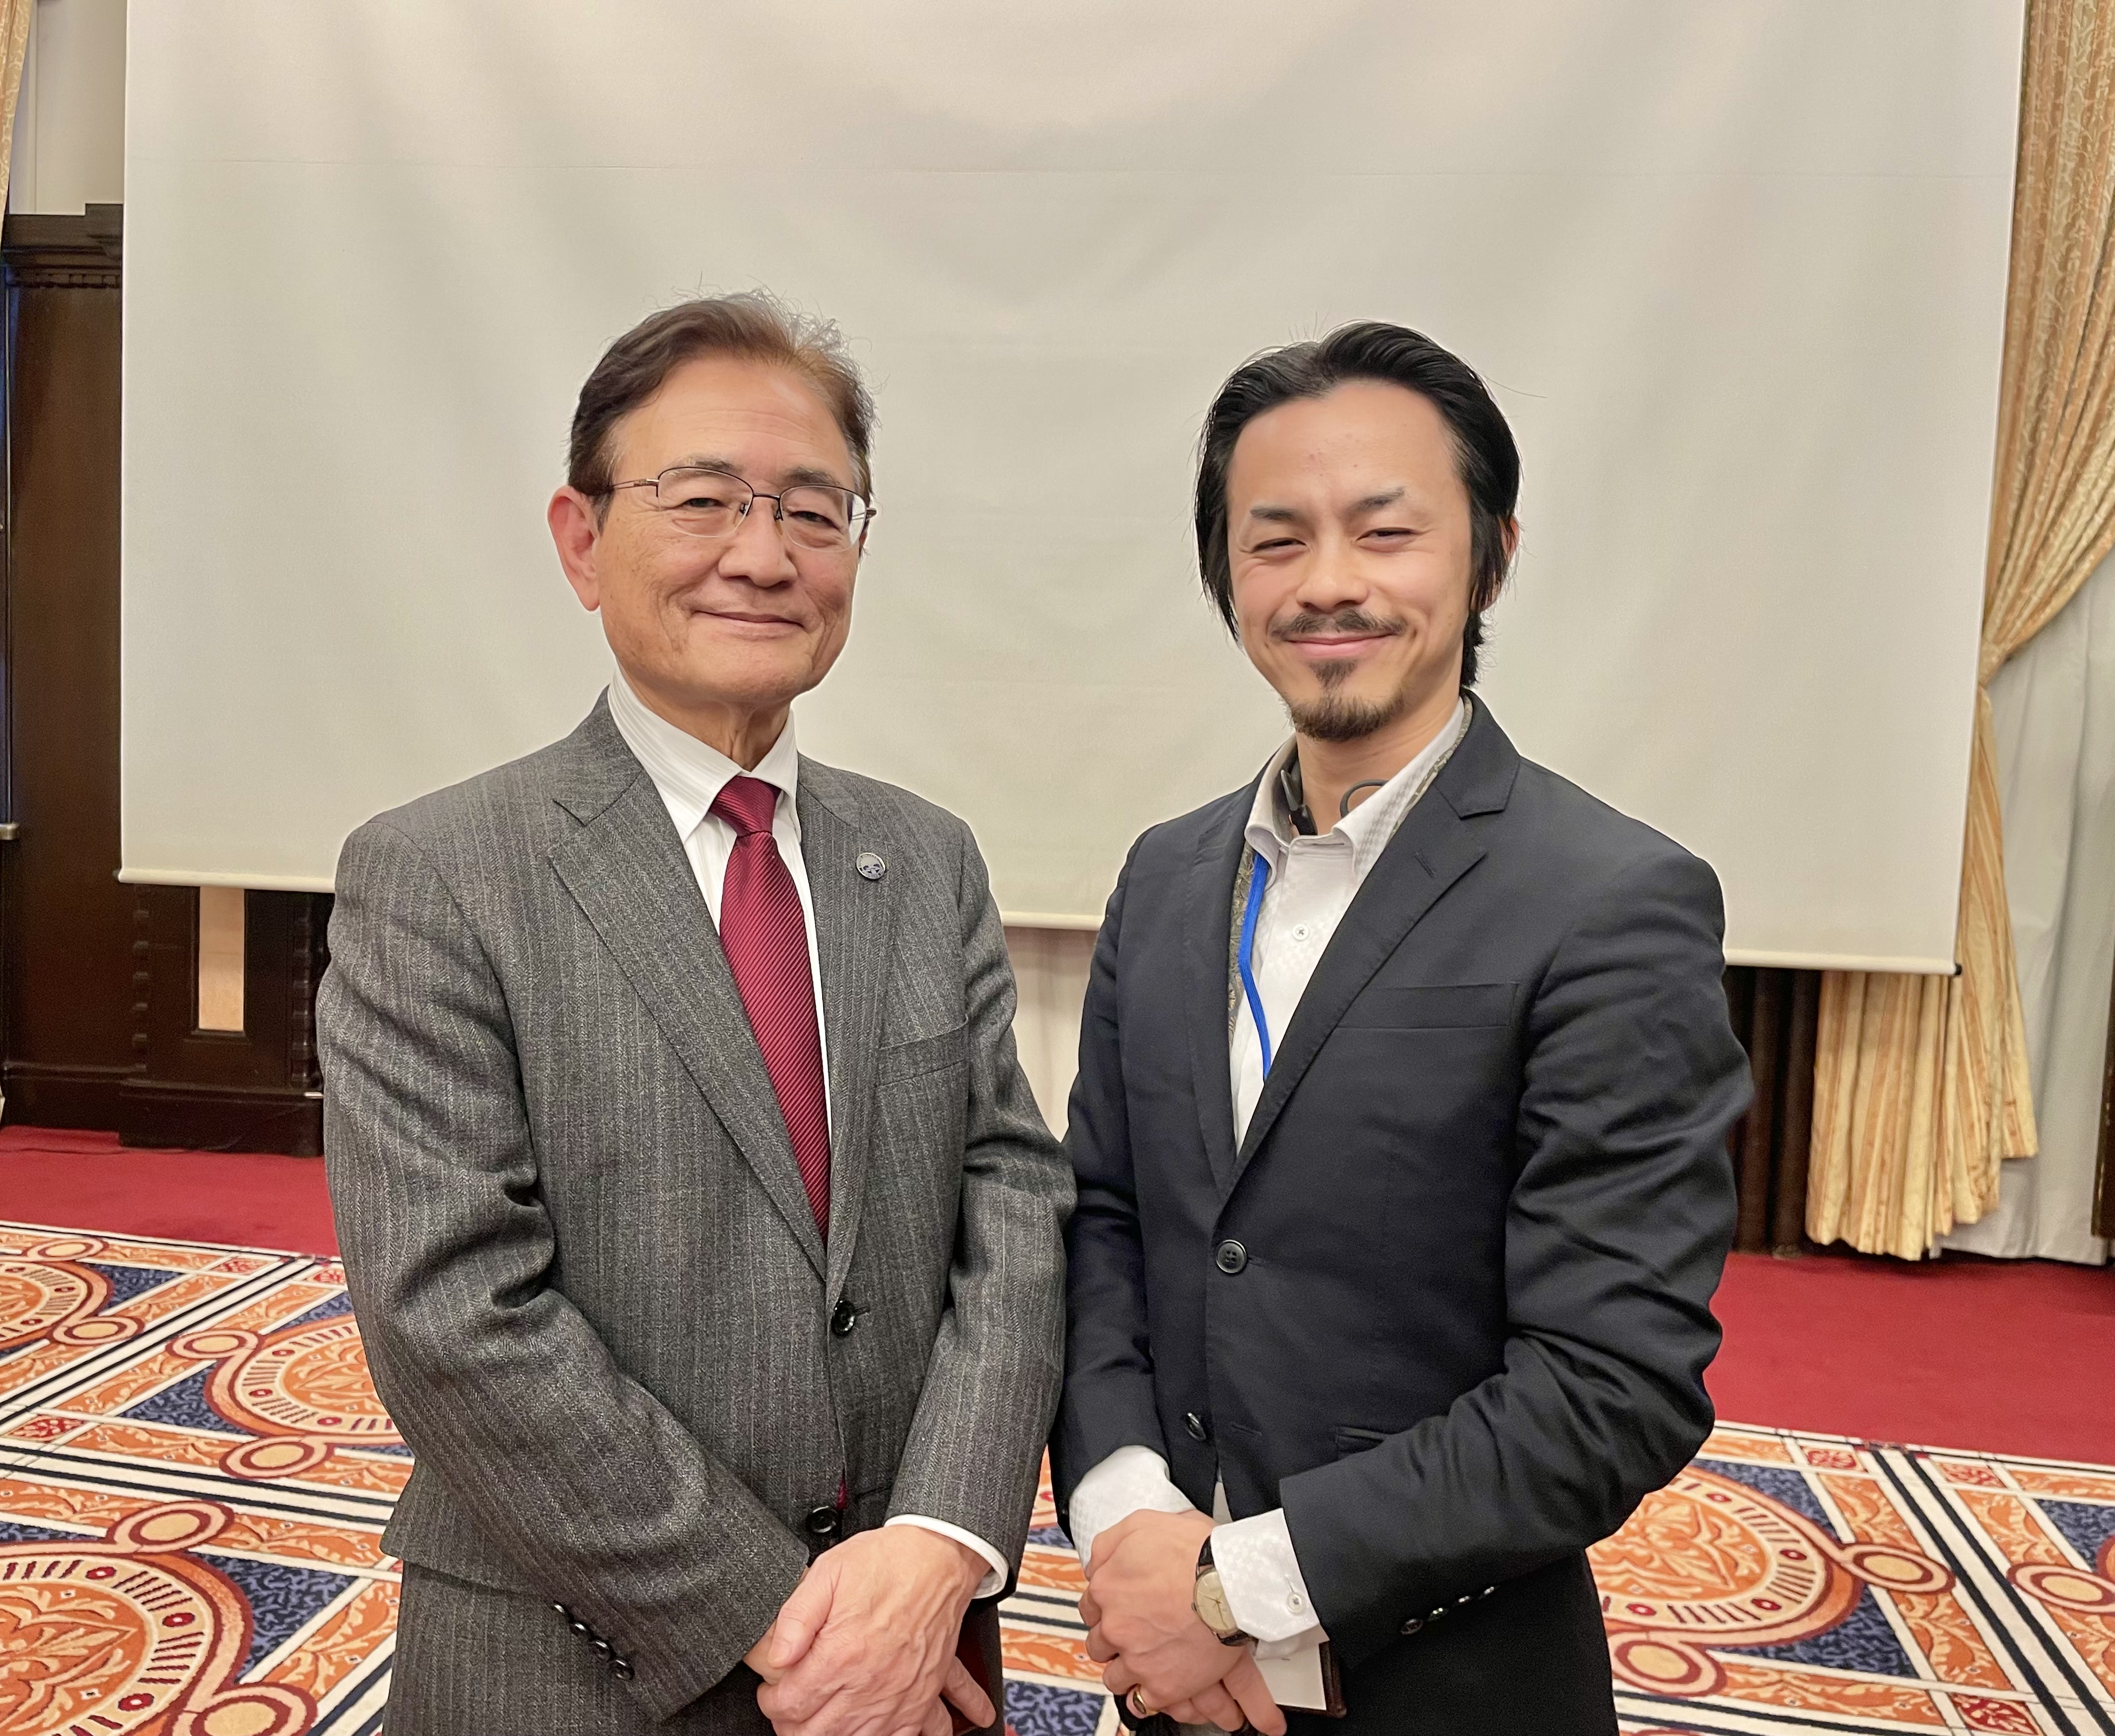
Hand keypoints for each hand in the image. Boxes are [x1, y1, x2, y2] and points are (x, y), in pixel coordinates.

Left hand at [753, 1526, 992, 1735]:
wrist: (939, 1558)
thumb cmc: (887, 1562)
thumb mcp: (829, 1572)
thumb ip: (796, 1617)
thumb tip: (775, 1656)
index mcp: (842, 1653)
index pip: (790, 1704)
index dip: (770, 1702)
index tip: (770, 1692)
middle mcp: (869, 1683)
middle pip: (815, 1732)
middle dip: (792, 1725)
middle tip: (787, 1710)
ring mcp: (897, 1697)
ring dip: (827, 1734)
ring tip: (816, 1719)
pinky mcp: (920, 1699)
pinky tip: (861, 1727)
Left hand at [1078, 1511, 1284, 1734]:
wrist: (1232, 1584)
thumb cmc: (1197, 1551)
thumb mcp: (1142, 1524)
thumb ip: (1109, 1543)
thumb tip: (1096, 1562)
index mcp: (1107, 1588)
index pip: (1091, 1606)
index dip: (1107, 1607)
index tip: (1120, 1610)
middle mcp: (1116, 1626)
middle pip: (1099, 1643)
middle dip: (1114, 1639)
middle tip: (1136, 1633)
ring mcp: (1137, 1659)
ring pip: (1115, 1676)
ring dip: (1126, 1670)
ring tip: (1147, 1661)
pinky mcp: (1162, 1685)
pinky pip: (1141, 1701)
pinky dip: (1148, 1696)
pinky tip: (1158, 1685)